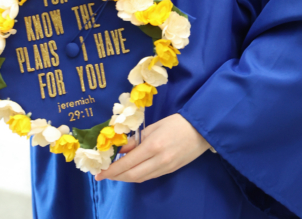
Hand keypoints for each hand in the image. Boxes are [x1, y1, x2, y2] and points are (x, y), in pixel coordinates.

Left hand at [94, 113, 209, 182]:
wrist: (202, 129)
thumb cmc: (177, 122)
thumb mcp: (154, 126)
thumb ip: (137, 139)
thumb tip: (121, 150)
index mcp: (153, 146)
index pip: (128, 162)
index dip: (112, 170)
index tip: (100, 173)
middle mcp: (159, 160)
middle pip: (132, 175)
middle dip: (116, 177)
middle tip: (104, 175)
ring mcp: (166, 167)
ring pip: (141, 178)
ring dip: (126, 178)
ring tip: (115, 174)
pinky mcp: (171, 171)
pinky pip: (150, 176)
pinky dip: (138, 176)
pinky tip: (131, 171)